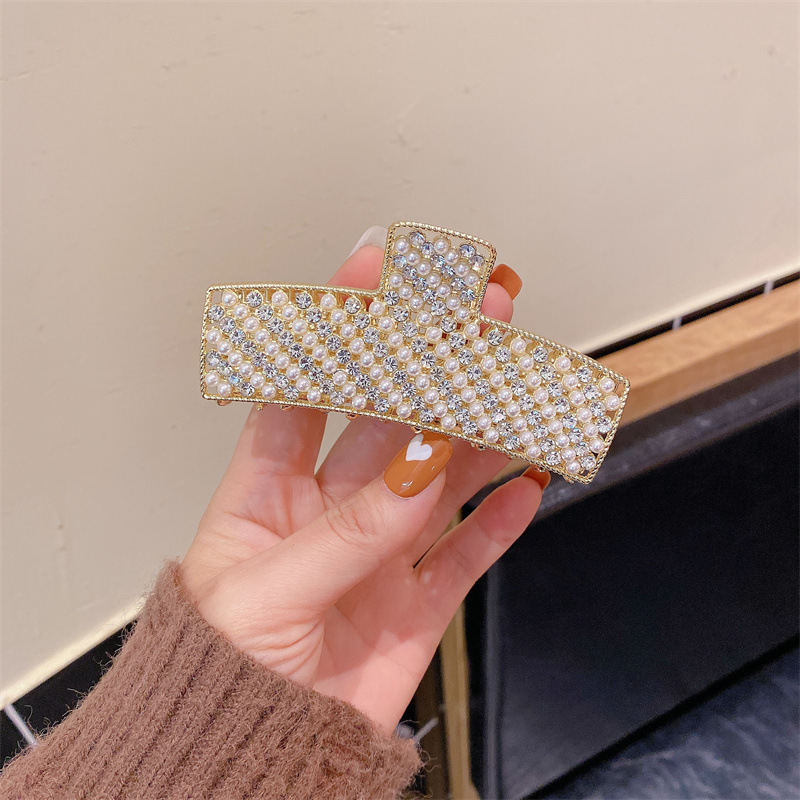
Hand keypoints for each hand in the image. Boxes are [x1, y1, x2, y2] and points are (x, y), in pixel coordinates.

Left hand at [179, 243, 547, 734]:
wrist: (252, 759)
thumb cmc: (218, 675)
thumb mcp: (266, 595)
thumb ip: (345, 533)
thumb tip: (415, 473)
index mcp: (268, 494)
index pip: (304, 387)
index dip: (334, 324)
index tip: (369, 268)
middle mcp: (330, 512)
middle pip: (391, 420)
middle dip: (432, 363)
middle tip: (476, 314)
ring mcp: (378, 553)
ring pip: (442, 477)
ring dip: (480, 432)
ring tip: (518, 385)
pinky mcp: (415, 601)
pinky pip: (468, 550)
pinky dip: (500, 520)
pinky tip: (524, 484)